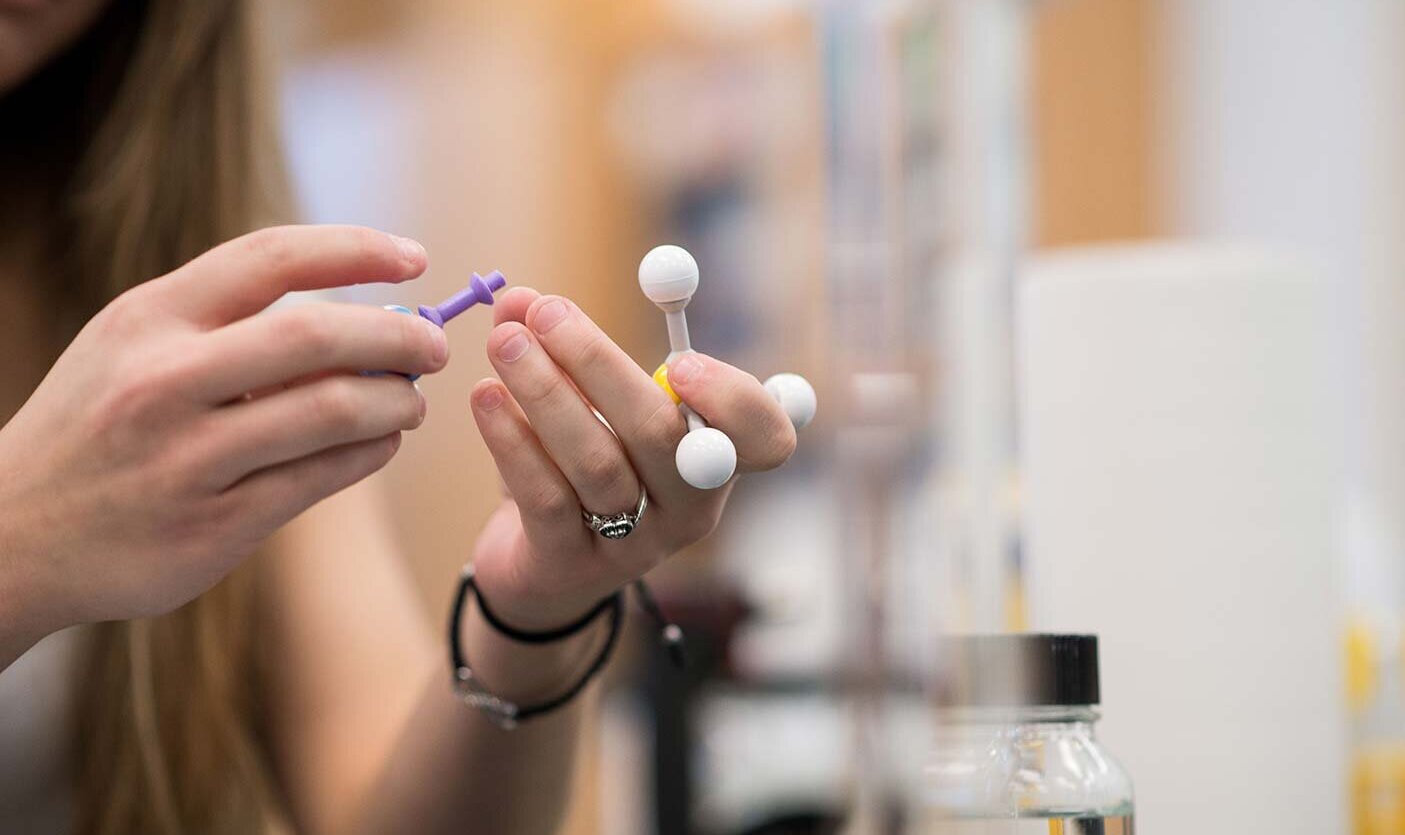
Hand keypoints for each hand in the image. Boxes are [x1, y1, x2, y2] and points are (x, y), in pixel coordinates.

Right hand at [0, 225, 446, 638]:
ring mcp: (188, 457)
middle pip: (317, 334)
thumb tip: (360, 312)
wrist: (10, 536)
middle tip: (432, 346)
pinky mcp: (214, 525)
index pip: (270, 259)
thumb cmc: (96, 428)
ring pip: (332, 410)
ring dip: (393, 402)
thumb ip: (226, 323)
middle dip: (397, 334)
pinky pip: (321, 477)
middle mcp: (164, 382)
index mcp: (147, 320)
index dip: (355, 249)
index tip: (414, 257)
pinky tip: (378, 444)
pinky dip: (369, 453)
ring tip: (407, 402)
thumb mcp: (130, 348)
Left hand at [468, 288, 797, 630]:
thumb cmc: (582, 467)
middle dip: (599, 364)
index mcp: (716, 460)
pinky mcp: (571, 564)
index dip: (735, 401)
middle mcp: (689, 508)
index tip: (681, 361)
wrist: (543, 569)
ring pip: (597, 463)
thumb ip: (562, 344)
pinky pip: (547, 498)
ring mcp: (634, 544)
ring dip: (546, 393)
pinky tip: (485, 397)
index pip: (765, 438)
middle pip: (661, 435)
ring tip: (504, 343)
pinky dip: (513, 441)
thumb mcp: (587, 404)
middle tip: (547, 314)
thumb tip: (522, 298)